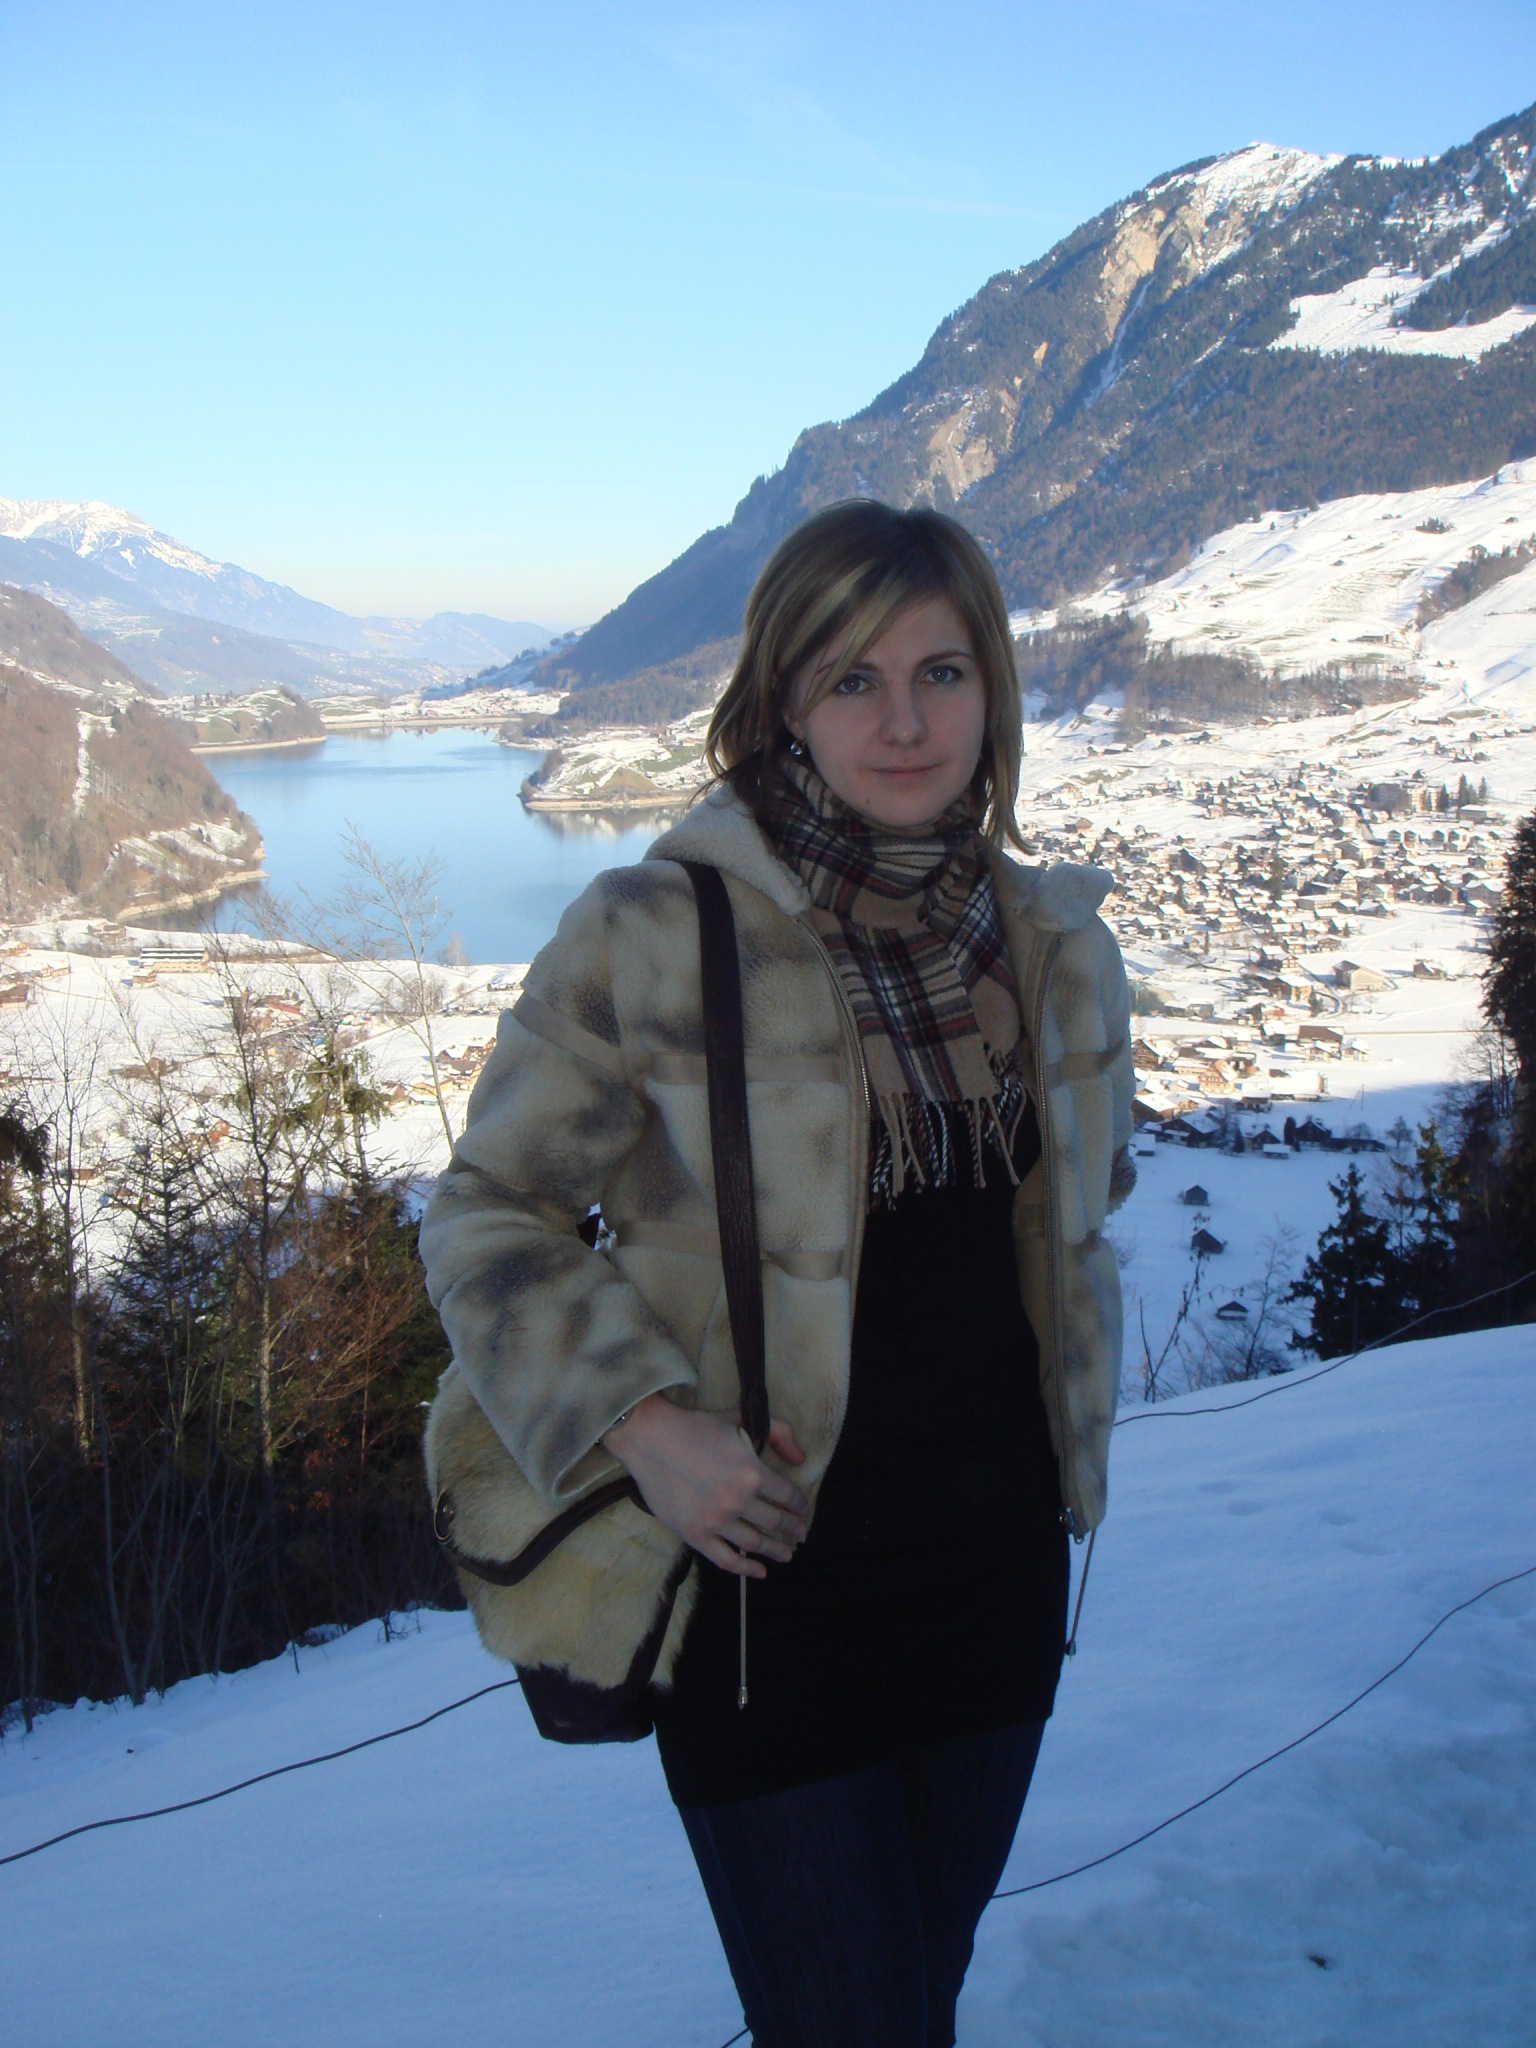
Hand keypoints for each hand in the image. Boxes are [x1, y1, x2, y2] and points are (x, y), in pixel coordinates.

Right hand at [602, 1396, 808, 1577]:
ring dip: (776, 1550)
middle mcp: (738, 1500)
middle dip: (792, 1529)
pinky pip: (727, 1560)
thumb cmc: (696, 1427)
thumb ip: (779, 1433)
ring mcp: (716, 1520)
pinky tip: (760, 1572)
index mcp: (752, 1472)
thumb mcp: (742, 1420)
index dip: (800, 1506)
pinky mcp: (695, 1534)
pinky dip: (747, 1569)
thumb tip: (801, 1460)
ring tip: (787, 1554)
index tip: (803, 1511)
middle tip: (800, 1534)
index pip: (788, 1496)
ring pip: (755, 1543)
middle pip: (775, 1522)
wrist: (651, 1439)